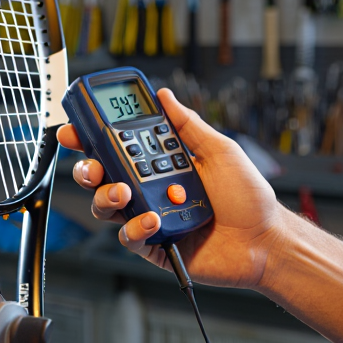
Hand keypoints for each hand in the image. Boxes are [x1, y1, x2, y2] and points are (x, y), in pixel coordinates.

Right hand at [60, 88, 285, 290]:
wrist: (266, 239)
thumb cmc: (248, 198)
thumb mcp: (220, 150)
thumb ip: (188, 125)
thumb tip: (165, 96)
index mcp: (161, 164)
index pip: (117, 148)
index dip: (92, 138)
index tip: (76, 128)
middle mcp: (150, 190)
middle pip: (102, 178)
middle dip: (87, 169)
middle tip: (93, 165)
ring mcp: (150, 217)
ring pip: (108, 208)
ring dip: (107, 197)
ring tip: (124, 192)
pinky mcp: (155, 246)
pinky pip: (130, 237)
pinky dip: (135, 228)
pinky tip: (152, 219)